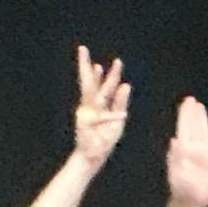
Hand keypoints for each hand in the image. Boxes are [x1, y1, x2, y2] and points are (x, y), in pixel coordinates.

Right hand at [69, 46, 131, 164]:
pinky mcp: (86, 122)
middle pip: (89, 83)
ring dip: (95, 79)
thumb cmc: (104, 141)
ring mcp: (86, 113)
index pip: (103, 86)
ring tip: (95, 65)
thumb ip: (120, 103)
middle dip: (85, 66)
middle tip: (82, 49)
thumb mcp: (117, 121)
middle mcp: (90, 106)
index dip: (108, 74)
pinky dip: (113, 115)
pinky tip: (122, 113)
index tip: (113, 62)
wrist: (93, 157)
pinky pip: (103, 116)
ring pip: (90, 92)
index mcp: (98, 106)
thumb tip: (125, 85)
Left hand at [161, 94, 207, 206]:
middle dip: (193, 113)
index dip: (186, 114)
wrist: (192, 201)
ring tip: (201, 107)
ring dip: (203, 119)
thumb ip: (175, 158)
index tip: (186, 101)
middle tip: (191, 99)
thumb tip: (174, 141)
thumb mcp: (176, 174)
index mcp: (185, 149)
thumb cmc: (181, 189)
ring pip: (204, 131)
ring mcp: (207, 153)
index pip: (185, 127)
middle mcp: (196, 148)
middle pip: (194, 126)